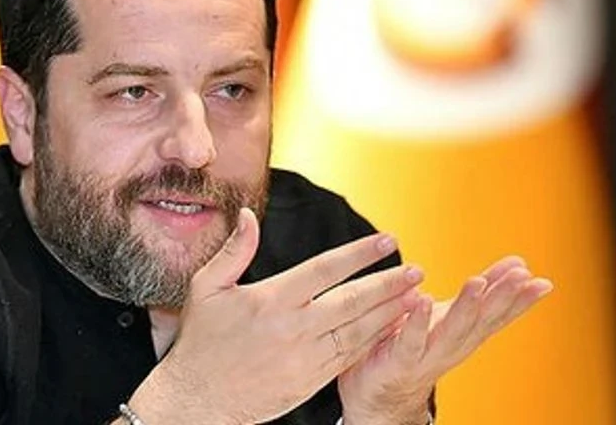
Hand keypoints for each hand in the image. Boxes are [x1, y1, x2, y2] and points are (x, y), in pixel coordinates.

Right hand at [125, 208, 419, 424]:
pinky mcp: (310, 380)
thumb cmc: (201, 342)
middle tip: (417, 271)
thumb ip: (234, 251)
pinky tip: (391, 331)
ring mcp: (305, 357)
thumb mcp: (206, 288)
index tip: (386, 241)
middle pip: (351, 301)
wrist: (198, 400)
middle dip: (388, 284)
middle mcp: (293, 328)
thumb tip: (249, 216)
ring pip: (358, 332)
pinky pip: (349, 358)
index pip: (325, 270)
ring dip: (390, 314)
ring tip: (415, 298)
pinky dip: (374, 343)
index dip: (359, 254)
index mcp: (271, 300)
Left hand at [337, 256, 552, 424]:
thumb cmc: (417, 344)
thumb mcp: (452, 312)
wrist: (379, 392)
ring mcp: (428, 355)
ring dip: (466, 307)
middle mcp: (453, 345)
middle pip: (482, 321)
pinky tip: (423, 300)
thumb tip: (518, 263)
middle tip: (521, 276)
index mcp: (467, 332)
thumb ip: (483, 290)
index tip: (542, 282)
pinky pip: (410, 341)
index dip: (521, 300)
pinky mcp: (400, 360)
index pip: (499, 314)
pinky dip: (417, 322)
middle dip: (502, 298)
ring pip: (452, 331)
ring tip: (477, 281)